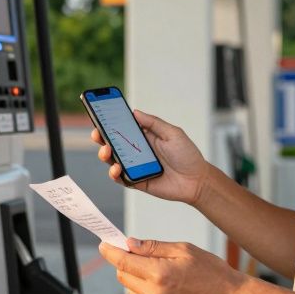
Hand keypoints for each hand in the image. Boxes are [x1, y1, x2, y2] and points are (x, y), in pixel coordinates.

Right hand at [91, 109, 210, 205]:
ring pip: (113, 160)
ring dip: (105, 155)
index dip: (110, 122)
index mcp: (145, 137)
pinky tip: (116, 169)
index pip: (123, 128)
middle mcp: (137, 151)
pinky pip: (121, 178)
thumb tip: (135, 112)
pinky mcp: (137, 181)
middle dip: (101, 138)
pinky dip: (115, 174)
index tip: (99, 114)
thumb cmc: (187, 155)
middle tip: (97, 134)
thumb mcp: (173, 133)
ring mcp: (136, 167)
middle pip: (113, 143)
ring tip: (107, 151)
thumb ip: (154, 123)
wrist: (196, 181)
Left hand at [99, 239, 249, 293]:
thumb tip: (129, 244)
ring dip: (136, 280)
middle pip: (123, 276)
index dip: (110, 251)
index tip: (104, 245)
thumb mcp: (184, 249)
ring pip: (131, 291)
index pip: (122, 261)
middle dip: (126, 263)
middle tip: (136, 254)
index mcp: (160, 274)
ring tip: (158, 273)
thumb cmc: (212, 271)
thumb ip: (152, 247)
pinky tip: (166, 288)